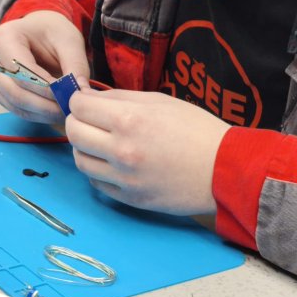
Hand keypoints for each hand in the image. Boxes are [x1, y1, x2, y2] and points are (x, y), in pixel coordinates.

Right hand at [0, 10, 89, 124]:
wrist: (37, 30)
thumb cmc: (51, 31)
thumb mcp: (69, 41)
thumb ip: (75, 65)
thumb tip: (80, 92)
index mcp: (3, 38)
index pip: (22, 72)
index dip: (46, 89)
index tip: (69, 97)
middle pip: (15, 92)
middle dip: (45, 105)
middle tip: (70, 109)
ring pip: (15, 104)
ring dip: (42, 113)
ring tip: (65, 112)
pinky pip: (15, 108)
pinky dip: (36, 114)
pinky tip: (54, 112)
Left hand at [66, 88, 229, 215]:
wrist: (224, 170)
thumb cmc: (197, 130)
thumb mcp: (160, 101)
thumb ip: (120, 98)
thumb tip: (88, 97)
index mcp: (129, 120)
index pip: (78, 106)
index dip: (79, 99)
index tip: (86, 101)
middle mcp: (121, 150)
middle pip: (72, 132)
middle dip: (77, 121)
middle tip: (90, 119)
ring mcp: (124, 178)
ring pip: (79, 160)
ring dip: (84, 147)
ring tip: (101, 142)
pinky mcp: (130, 198)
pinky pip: (97, 182)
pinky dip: (98, 170)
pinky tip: (114, 162)